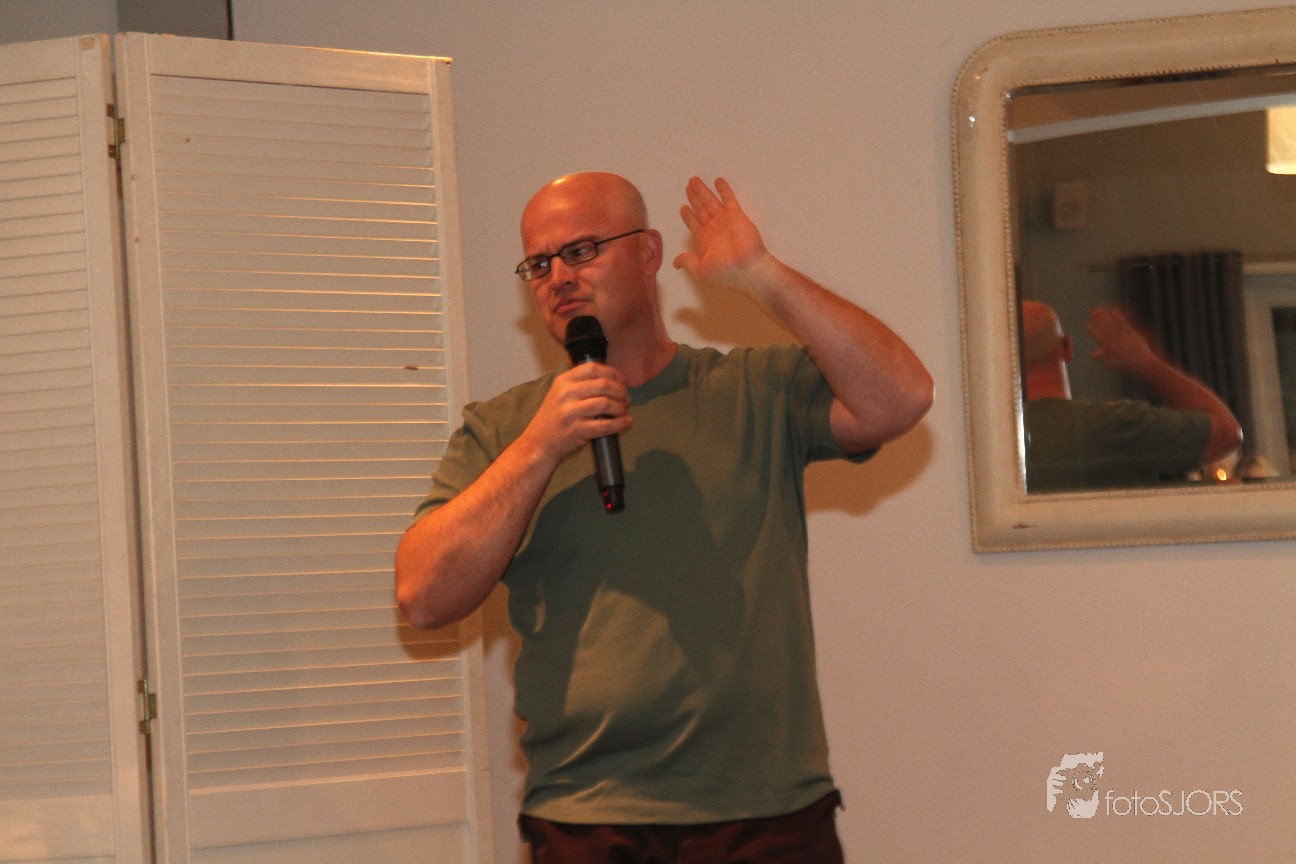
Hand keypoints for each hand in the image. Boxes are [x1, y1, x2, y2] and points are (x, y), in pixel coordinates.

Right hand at [522, 362, 631, 464]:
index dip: (612, 374)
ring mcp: (571, 413)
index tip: (620, 382)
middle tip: (626, 399)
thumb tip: (613, 380)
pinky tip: (626, 422)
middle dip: (620, 391)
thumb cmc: (554, 418)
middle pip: (604, 384)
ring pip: (606, 403)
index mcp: (563, 381)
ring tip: (624, 411)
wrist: (539, 443)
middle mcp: (566, 394)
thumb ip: (580, 384)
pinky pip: (605, 425)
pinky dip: (620, 423)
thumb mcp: (560, 393)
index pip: (593, 368)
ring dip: (621, 407)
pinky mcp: (577, 431)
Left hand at [673, 176, 773, 293]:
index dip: (688, 216)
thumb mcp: (700, 271)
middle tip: (688, 186)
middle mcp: (714, 230)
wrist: (747, 269)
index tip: (683, 207)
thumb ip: (687, 262)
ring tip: (694, 180)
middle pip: (701, 210)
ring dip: (703, 191)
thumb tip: (676, 262)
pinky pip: (729, 199)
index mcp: (705, 242)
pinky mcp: (737, 216)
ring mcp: (725, 221)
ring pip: (711, 202)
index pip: (694, 225)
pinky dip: (724, 190)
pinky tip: (718, 181)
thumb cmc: (726, 273)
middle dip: (694, 198)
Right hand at [1086, 306, 1157, 374]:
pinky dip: (1118, 317)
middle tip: (1093, 312)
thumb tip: (1092, 355)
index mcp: (1108, 348)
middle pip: (1105, 328)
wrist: (1141, 363)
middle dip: (1098, 320)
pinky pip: (1123, 324)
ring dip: (1105, 317)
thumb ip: (1102, 357)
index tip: (1087, 325)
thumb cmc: (1125, 365)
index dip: (1092, 331)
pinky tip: (1114, 311)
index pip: (1098, 337)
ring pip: (1112, 325)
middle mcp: (1114, 341)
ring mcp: (1122, 337)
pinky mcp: (1131, 333)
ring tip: (1100, 310)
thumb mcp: (1111, 363)